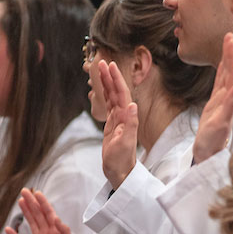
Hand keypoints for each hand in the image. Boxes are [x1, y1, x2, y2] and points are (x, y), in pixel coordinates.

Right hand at [5, 189, 75, 233]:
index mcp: (56, 232)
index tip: (37, 193)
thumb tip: (57, 219)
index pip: (48, 213)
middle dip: (32, 203)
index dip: (43, 203)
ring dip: (26, 212)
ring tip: (20, 201)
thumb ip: (65, 232)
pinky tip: (8, 230)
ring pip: (31, 224)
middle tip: (24, 191)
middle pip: (38, 215)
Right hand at [100, 60, 137, 189]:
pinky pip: (108, 105)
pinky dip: (104, 95)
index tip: (111, 66)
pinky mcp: (112, 125)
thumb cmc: (121, 160)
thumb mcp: (125, 143)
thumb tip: (133, 105)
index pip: (121, 94)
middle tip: (102, 62)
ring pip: (111, 96)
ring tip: (100, 70)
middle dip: (110, 76)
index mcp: (126, 117)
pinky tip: (101, 88)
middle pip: (116, 91)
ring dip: (106, 83)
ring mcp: (117, 119)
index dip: (116, 79)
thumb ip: (130, 124)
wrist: (120, 172)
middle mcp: (123, 116)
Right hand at [193, 32, 232, 163]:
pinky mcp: (215, 104)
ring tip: (227, 42)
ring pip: (225, 75)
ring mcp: (222, 100)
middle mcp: (228, 98)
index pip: (232, 74)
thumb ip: (230, 105)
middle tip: (230, 34)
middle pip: (230, 71)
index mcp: (230, 100)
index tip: (231, 40)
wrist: (208, 154)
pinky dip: (220, 71)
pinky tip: (222, 63)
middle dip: (230, 53)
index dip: (231, 57)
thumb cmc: (213, 142)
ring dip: (227, 59)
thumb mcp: (220, 124)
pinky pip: (219, 83)